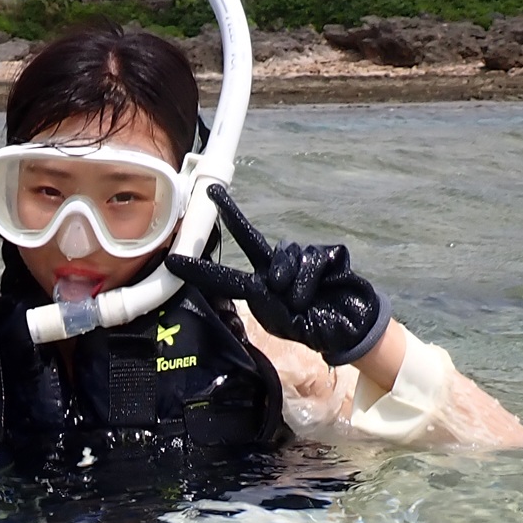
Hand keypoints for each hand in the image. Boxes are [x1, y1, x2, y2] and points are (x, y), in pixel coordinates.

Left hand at [166, 184, 390, 365]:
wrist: (350, 330)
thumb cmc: (313, 326)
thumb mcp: (281, 321)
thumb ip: (266, 298)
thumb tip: (270, 274)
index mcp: (259, 288)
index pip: (224, 275)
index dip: (199, 269)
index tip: (172, 262)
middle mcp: (274, 268)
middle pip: (250, 237)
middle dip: (232, 215)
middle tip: (213, 193)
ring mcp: (300, 259)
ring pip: (287, 256)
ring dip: (294, 282)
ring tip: (303, 302)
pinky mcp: (325, 254)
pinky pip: (311, 260)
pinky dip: (313, 280)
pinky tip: (323, 290)